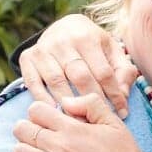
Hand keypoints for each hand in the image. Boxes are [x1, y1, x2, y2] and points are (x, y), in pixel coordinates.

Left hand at [10, 96, 147, 151]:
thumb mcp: (115, 124)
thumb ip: (91, 104)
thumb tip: (65, 101)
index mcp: (73, 129)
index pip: (36, 110)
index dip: (38, 112)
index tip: (46, 120)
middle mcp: (60, 147)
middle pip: (22, 129)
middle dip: (26, 129)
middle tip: (36, 136)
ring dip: (22, 150)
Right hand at [19, 14, 137, 117]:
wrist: (63, 28)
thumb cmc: (92, 46)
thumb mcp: (112, 51)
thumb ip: (123, 71)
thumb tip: (123, 95)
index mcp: (87, 37)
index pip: (104, 72)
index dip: (114, 94)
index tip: (122, 112)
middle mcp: (63, 41)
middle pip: (80, 77)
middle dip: (92, 101)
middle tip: (100, 121)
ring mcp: (43, 49)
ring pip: (57, 82)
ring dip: (68, 105)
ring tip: (80, 123)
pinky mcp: (27, 57)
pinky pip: (33, 82)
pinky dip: (43, 99)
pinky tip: (55, 113)